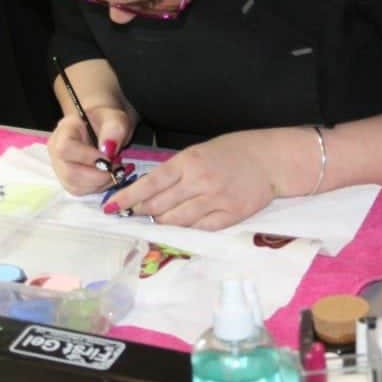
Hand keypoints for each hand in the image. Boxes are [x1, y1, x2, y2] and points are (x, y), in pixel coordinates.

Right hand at [46, 106, 133, 195]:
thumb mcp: (116, 118)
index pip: (65, 148)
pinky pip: (79, 191)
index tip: (109, 158)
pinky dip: (97, 188)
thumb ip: (115, 129)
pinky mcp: (67, 180)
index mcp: (64, 130)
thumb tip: (108, 149)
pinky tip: (107, 176)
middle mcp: (56, 150)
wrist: (103, 126)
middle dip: (98, 176)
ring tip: (114, 171)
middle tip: (117, 168)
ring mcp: (59, 167)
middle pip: (69, 173)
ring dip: (100, 184)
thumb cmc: (107, 120)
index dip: (88, 158)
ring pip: (74, 186)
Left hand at [104, 131, 279, 230]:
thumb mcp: (199, 152)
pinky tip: (183, 224)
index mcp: (188, 161)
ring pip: (175, 221)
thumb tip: (148, 191)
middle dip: (141, 211)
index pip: (149, 184)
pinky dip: (186, 229)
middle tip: (135, 212)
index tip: (111, 207)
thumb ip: (176, 171)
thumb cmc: (233, 151)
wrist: (271, 160)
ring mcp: (215, 201)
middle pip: (158, 206)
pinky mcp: (229, 217)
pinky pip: (198, 229)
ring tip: (159, 217)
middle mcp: (199, 182)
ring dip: (162, 222)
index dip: (126, 198)